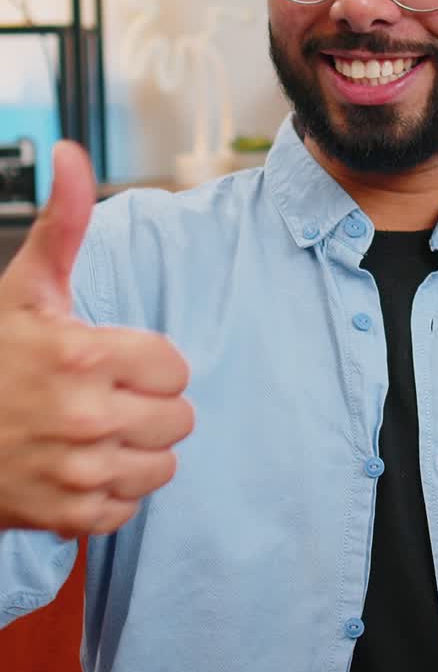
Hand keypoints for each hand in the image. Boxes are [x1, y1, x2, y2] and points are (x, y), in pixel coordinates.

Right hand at [0, 142, 193, 536]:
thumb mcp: (24, 288)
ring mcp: (77, 473)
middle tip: (103, 396)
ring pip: (162, 464)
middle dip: (148, 405)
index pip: (175, 367)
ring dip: (136, 449)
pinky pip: (131, 506)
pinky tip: (81, 466)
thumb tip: (73, 154)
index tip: (111, 360)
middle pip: (179, 417)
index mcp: (82, 355)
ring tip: (94, 431)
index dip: (147, 362)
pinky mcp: (69, 517)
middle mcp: (85, 417)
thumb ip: (64, 223)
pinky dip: (112, 491)